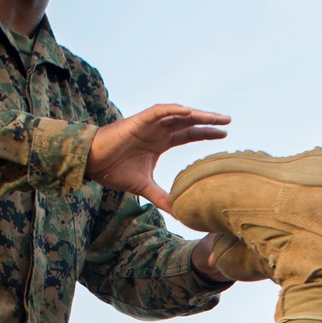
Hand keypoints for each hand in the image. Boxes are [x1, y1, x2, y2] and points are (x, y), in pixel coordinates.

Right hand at [85, 104, 229, 211]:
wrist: (93, 163)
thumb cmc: (114, 171)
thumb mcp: (144, 187)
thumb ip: (162, 197)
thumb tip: (178, 213)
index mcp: (160, 142)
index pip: (188, 134)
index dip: (205, 134)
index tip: (224, 135)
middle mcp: (158, 130)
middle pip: (188, 122)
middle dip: (208, 121)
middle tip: (228, 121)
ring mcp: (149, 124)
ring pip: (178, 114)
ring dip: (197, 114)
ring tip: (215, 116)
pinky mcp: (139, 120)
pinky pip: (160, 111)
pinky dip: (174, 110)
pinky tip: (189, 112)